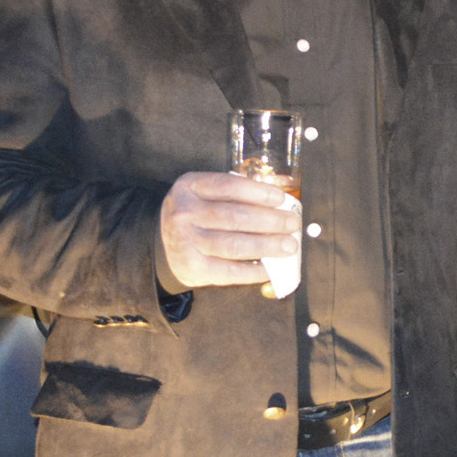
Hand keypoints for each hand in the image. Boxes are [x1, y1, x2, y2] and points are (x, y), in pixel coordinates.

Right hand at [159, 170, 299, 289]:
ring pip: (233, 245)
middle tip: (293, 224)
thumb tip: (285, 184)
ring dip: (266, 246)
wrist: (163, 243)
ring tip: (289, 245)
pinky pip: (227, 272)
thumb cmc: (198, 213)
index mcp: (190, 186)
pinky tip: (270, 268)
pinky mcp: (191, 268)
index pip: (228, 186)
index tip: (281, 199)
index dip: (258, 192)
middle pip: (234, 217)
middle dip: (269, 221)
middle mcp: (184, 213)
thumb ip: (243, 187)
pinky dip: (252, 271)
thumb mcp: (210, 192)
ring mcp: (185, 242)